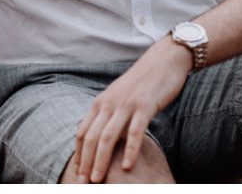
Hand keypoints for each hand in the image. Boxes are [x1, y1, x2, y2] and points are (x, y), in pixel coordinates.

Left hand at [74, 38, 191, 182]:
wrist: (164, 61)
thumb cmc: (143, 83)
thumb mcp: (119, 98)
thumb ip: (109, 115)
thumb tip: (101, 136)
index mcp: (101, 102)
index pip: (83, 132)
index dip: (79, 154)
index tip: (77, 172)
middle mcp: (109, 103)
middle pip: (91, 137)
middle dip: (85, 162)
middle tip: (83, 182)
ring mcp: (126, 104)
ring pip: (107, 136)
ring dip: (100, 161)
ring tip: (97, 180)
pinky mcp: (144, 105)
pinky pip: (134, 132)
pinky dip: (129, 150)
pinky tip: (126, 167)